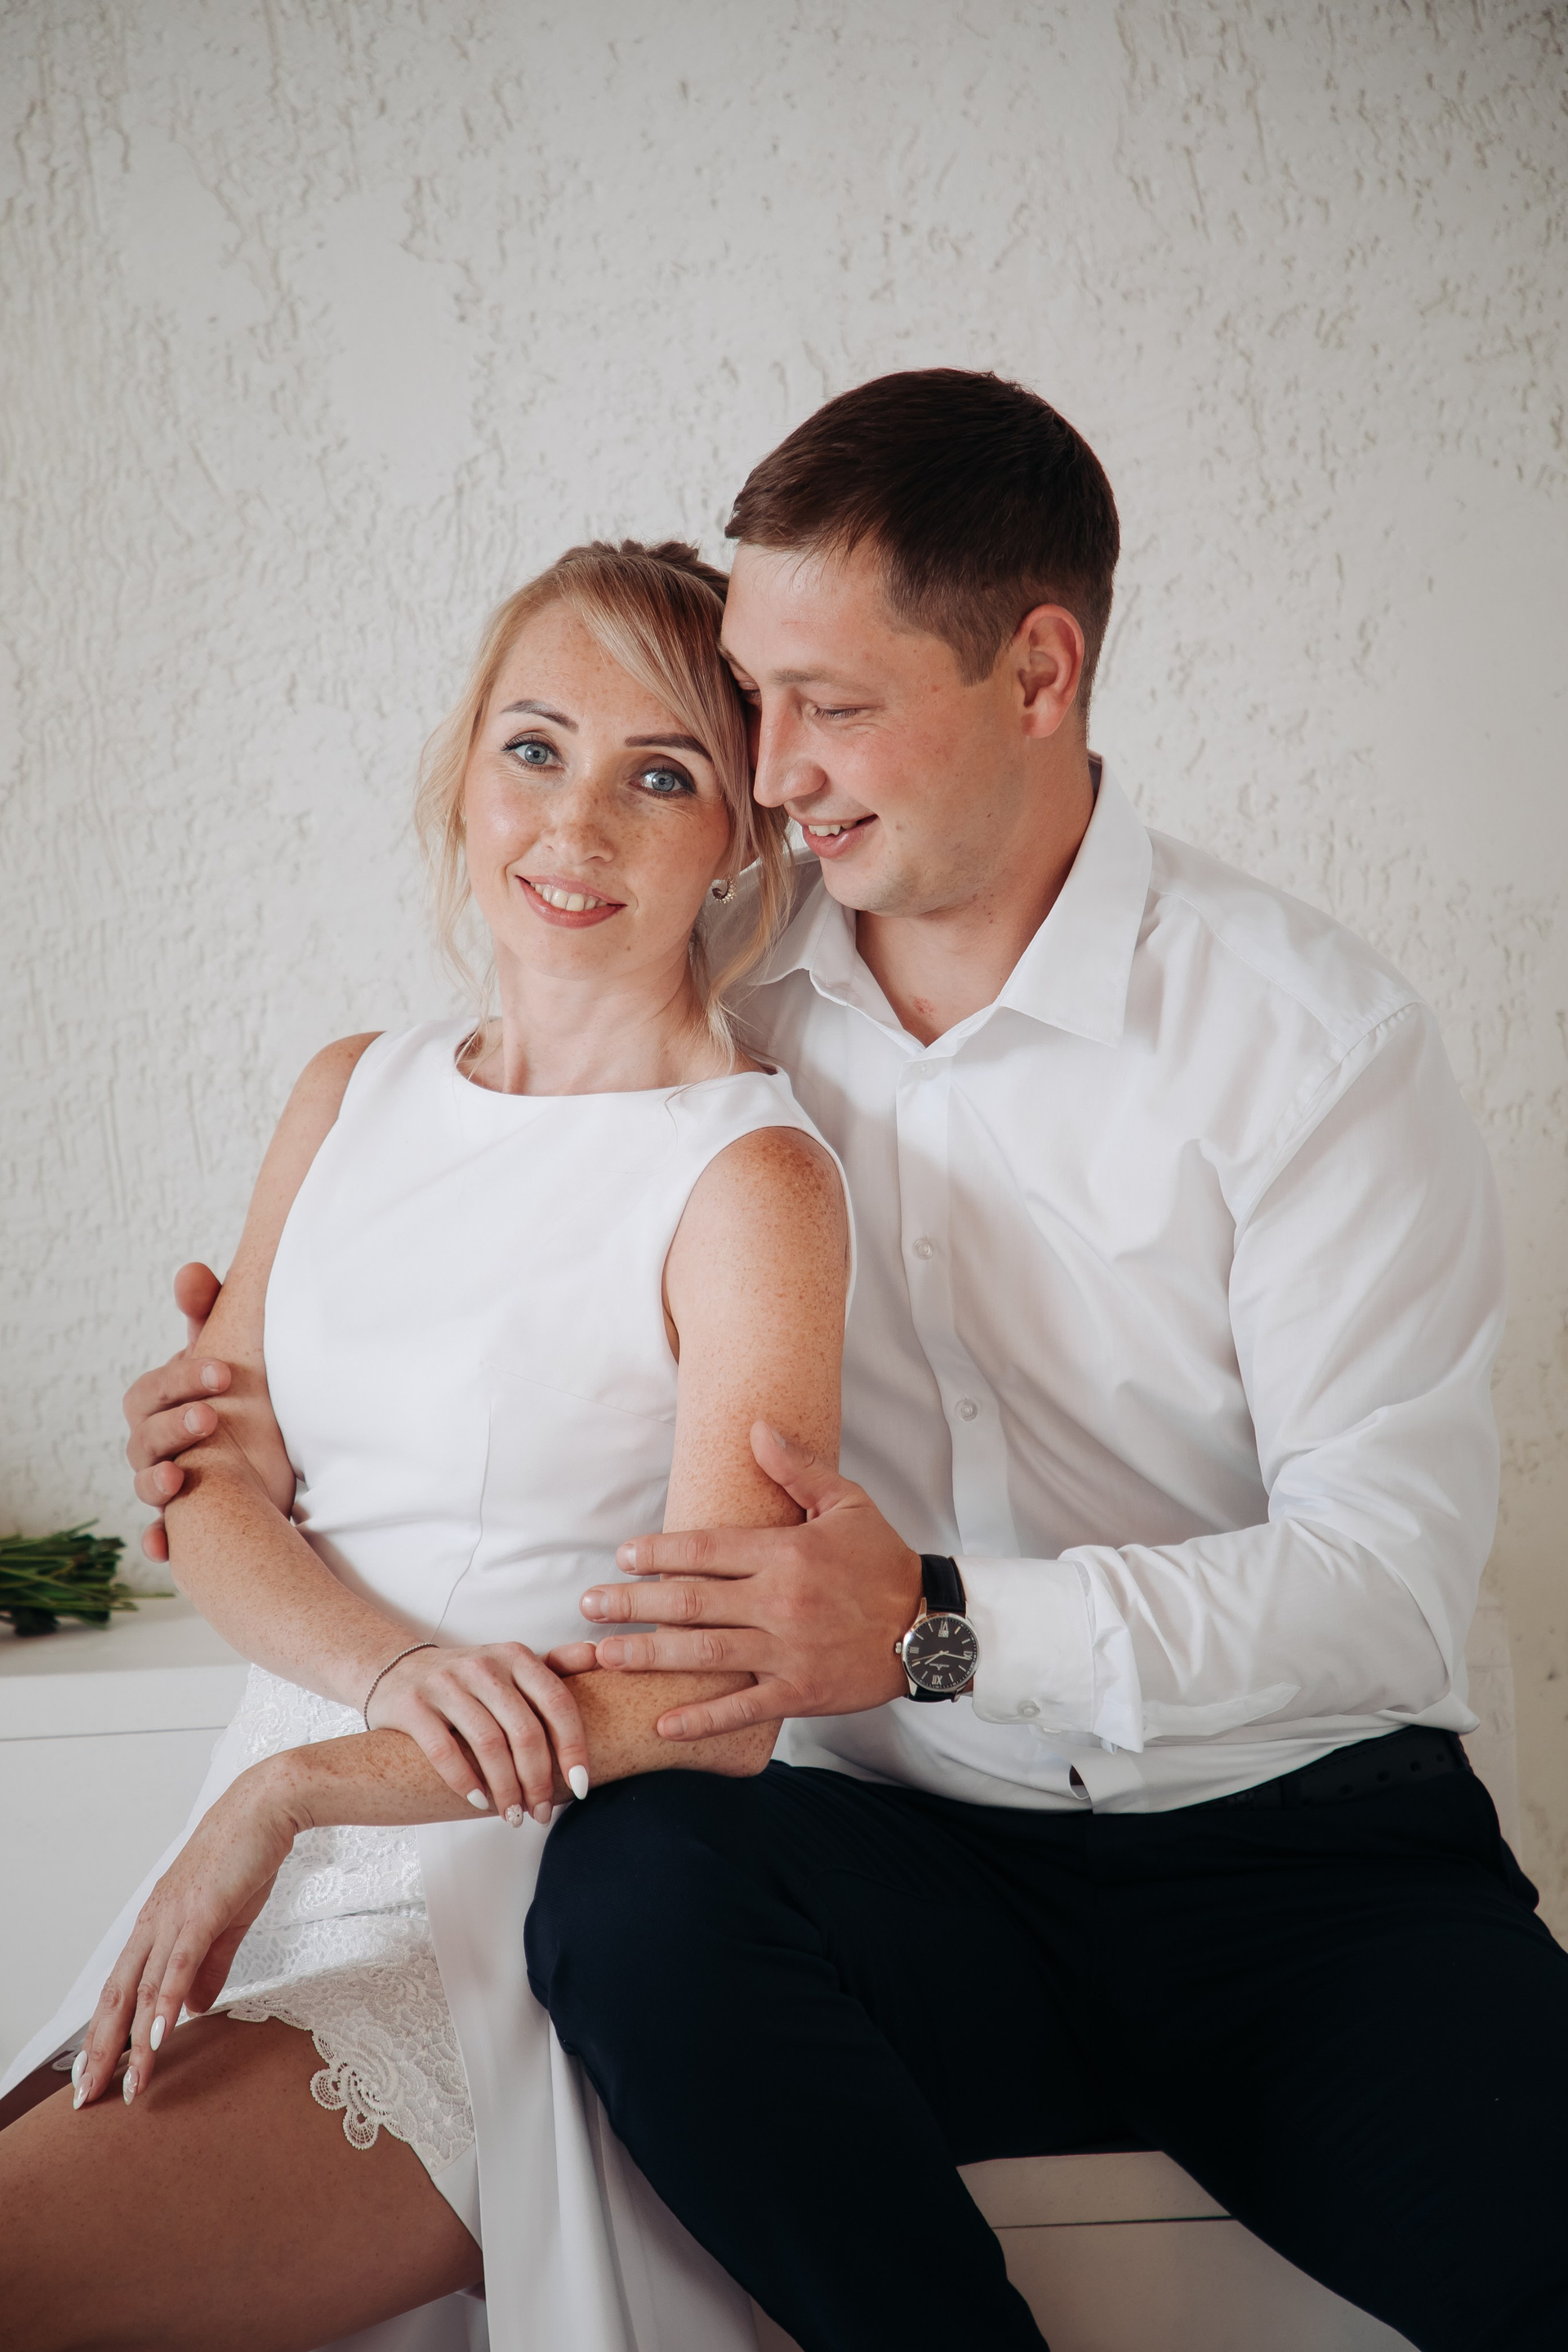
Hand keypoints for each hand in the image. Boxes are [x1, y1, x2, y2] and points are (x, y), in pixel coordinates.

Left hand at [71, 1762, 298, 2111]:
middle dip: (101, 2051)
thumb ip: (210, 1965)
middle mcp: (154, 1923)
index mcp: (158, 1925)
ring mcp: (174, 1918)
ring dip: (133, 2042)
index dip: (104, 2034)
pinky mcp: (200, 1913)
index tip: (97, 2074)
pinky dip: (164, 2005)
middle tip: (89, 2097)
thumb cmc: (246, 1854)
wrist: (267, 1806)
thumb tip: (194, 2008)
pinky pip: (178, 1967)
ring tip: (129, 2085)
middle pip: (117, 1998)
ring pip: (143, 1991)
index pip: (120, 1990)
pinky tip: (159, 2038)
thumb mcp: (227, 1920)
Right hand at [123, 1262, 229, 1562]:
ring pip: (148, 1484)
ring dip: (159, 1481)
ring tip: (181, 1478)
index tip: (225, 1373)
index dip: (183, 1378)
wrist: (258, 1447)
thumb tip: (191, 1271)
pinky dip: (159, 1541)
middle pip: (147, 1436)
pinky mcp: (186, 1519)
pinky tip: (166, 1548)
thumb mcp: (227, 1349)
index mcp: (159, 1401)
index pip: (155, 1388)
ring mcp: (166, 1481)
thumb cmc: (233, 1391)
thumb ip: (207, 1311)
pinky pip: (162, 1535)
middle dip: (174, 1426)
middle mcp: (153, 1443)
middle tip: (209, 1417)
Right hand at [367, 1642, 591, 1823]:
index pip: (556, 1703)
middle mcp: (482, 1665)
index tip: (581, 1786)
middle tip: (542, 1813)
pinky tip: (478, 1801)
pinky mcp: (411, 1705)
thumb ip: (554, 1666)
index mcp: (515, 1656)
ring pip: (488, 1743)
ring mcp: (444, 1683)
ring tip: (514, 1815)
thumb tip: (598, 1654)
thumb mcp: (510, 1666)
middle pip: (524, 1730)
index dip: (573, 1748)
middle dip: (538, 1780)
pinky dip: (466, 1782)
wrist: (396, 1672)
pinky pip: (444, 1750)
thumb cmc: (468, 1681)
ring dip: (506, 1788)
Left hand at [581, 1424, 922, 1738]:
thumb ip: (797, 1469)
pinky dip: (702, 1719)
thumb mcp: (847, 1504)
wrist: (932, 1625)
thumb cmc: (885, 1562)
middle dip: (633, 1602)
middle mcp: (781, 1601)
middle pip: (691, 1601)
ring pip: (705, 1653)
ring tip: (604, 1654)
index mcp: (787, 1553)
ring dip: (649, 1654)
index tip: (622, 1555)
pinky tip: (662, 1722)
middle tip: (588, 1605)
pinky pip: (744, 1708)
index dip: (659, 1552)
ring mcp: (789, 1651)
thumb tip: (757, 1426)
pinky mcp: (801, 1693)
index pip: (707, 1548)